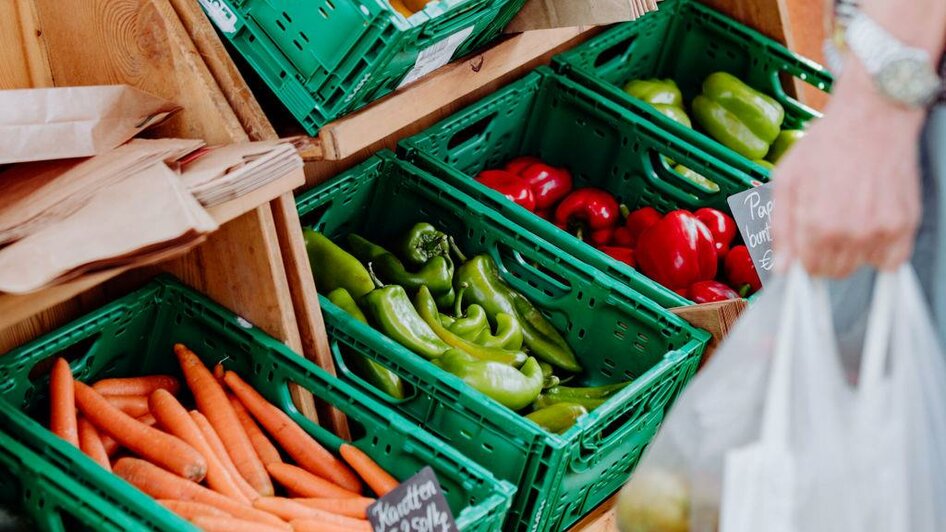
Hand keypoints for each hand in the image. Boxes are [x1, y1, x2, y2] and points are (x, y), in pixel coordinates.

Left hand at [772, 62, 923, 277]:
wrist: (873, 117)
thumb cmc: (827, 143)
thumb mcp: (787, 179)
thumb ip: (780, 228)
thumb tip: (782, 268)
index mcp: (817, 223)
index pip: (809, 269)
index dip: (805, 259)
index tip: (807, 246)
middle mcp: (850, 232)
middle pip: (835, 272)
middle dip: (826, 256)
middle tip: (827, 226)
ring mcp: (881, 230)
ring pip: (861, 266)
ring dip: (853, 251)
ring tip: (850, 216)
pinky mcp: (905, 224)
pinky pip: (892, 261)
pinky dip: (881, 250)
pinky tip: (871, 223)